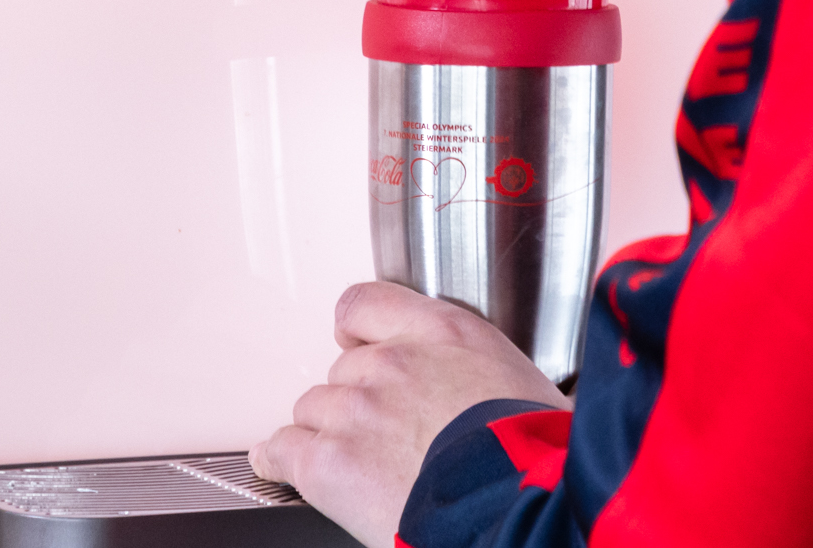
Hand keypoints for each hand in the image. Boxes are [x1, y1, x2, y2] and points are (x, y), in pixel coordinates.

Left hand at [251, 282, 564, 545]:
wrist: (514, 507)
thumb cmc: (534, 457)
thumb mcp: (523, 385)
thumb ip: (479, 370)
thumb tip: (484, 388)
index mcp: (446, 333)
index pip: (367, 304)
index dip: (359, 333)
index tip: (357, 346)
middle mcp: (394, 360)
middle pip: (345, 368)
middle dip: (358, 399)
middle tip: (383, 434)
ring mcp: (357, 407)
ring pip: (315, 408)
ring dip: (329, 432)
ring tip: (355, 462)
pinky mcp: (329, 459)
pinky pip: (282, 449)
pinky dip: (278, 459)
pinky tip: (280, 466)